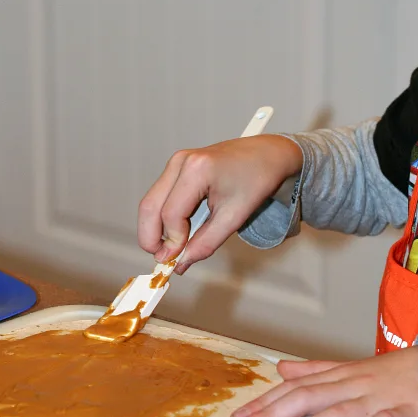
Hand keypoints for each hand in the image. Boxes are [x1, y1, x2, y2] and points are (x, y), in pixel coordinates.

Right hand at [137, 135, 302, 272]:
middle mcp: (181, 162)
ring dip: (155, 229)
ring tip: (169, 250)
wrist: (267, 155)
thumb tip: (182, 261)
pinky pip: (160, 196)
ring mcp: (177, 162)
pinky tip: (175, 233)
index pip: (171, 214)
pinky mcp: (178, 167)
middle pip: (150, 206)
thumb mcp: (235, 216)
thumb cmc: (257, 178)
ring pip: (151, 202)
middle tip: (162, 260)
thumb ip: (206, 242)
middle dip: (151, 237)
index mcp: (197, 169)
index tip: (177, 261)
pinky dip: (162, 218)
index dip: (172, 242)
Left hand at [230, 346, 417, 416]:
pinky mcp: (402, 415)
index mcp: (338, 376)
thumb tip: (281, 369)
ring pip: (337, 414)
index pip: (294, 389)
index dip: (265, 403)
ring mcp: (376, 400)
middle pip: (306, 399)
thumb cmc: (392, 373)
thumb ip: (315, 370)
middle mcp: (351, 386)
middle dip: (271, 415)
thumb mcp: (350, 368)